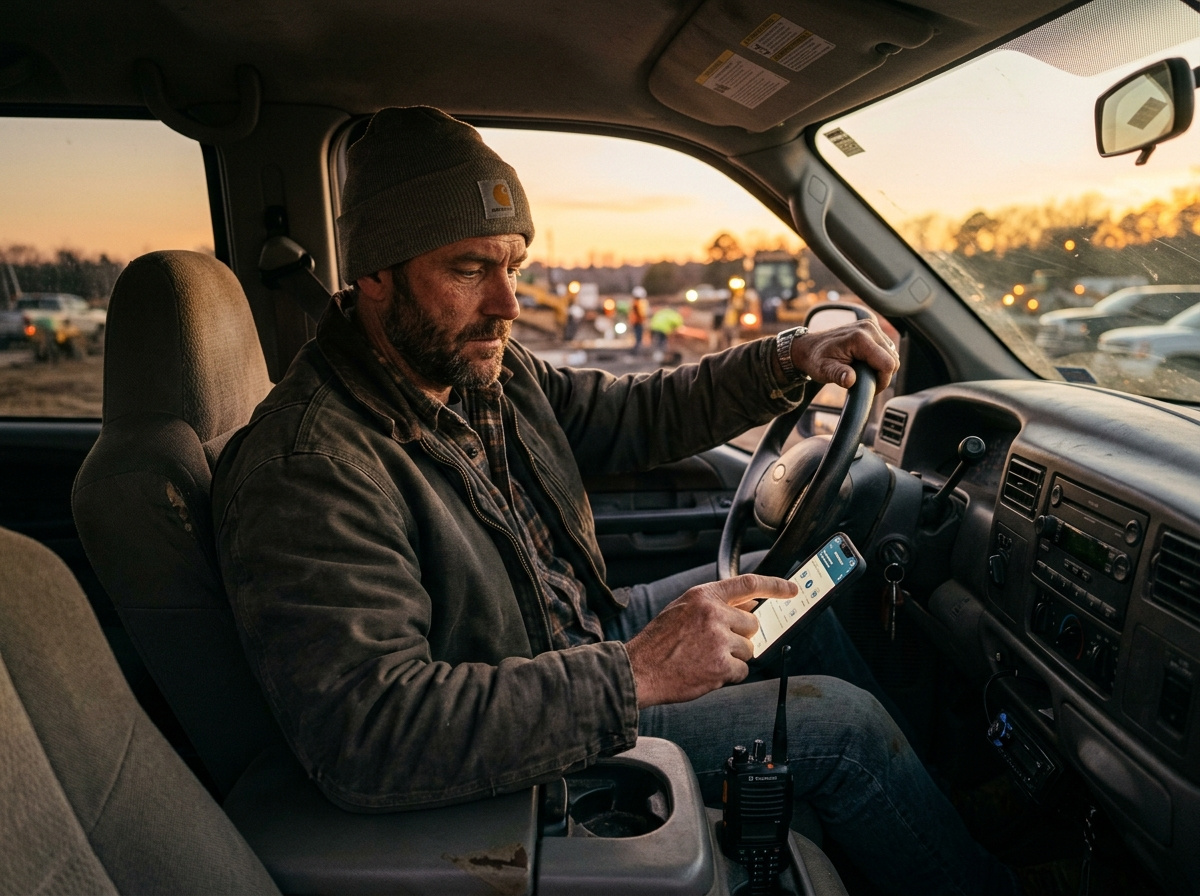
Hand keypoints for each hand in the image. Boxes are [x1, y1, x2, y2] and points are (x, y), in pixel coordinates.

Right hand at [624, 574, 798, 707]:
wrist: (639, 670)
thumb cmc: (659, 642)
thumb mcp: (683, 610)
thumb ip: (714, 605)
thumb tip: (749, 605)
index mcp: (703, 596)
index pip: (749, 584)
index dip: (775, 586)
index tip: (791, 589)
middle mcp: (713, 613)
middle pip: (753, 623)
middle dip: (742, 635)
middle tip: (718, 644)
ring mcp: (719, 639)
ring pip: (749, 649)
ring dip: (734, 657)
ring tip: (706, 658)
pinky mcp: (722, 665)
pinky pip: (742, 670)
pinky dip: (729, 674)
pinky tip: (707, 671)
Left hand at [792, 319, 898, 391]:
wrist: (810, 347)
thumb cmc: (816, 359)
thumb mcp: (823, 370)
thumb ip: (838, 374)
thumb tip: (850, 380)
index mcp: (859, 337)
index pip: (887, 363)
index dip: (882, 381)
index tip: (871, 389)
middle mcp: (868, 328)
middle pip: (893, 359)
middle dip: (883, 375)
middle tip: (866, 383)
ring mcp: (871, 326)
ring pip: (892, 354)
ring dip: (882, 367)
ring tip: (864, 373)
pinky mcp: (872, 328)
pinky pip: (887, 348)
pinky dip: (881, 359)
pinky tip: (866, 364)